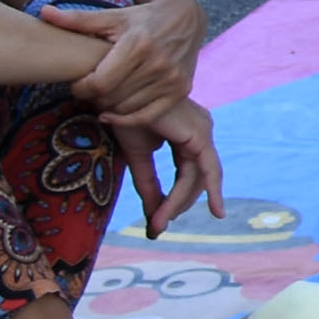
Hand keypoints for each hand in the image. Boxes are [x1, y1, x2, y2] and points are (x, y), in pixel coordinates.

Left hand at [51, 0, 207, 132]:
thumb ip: (77, 19)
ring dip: (108, 106)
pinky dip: (126, 120)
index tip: (77, 81)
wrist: (188, 15)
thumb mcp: (112, 15)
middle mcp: (158, 63)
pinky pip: (147, 116)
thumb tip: (43, 13)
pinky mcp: (181, 90)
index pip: (98, 83)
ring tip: (103, 93)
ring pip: (125, 108)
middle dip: (93, 96)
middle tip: (89, 88)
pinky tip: (112, 113)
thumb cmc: (142, 15)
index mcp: (138, 44)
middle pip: (110, 98)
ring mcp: (172, 79)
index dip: (80, 87)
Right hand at [116, 95, 223, 229]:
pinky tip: (178, 212)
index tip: (158, 225)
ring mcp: (203, 130)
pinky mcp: (199, 134)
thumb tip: (154, 216)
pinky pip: (198, 171)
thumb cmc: (124, 115)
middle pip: (196, 178)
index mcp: (189, 132)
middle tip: (157, 228)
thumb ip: (148, 185)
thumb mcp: (137, 157)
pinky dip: (185, 193)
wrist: (115, 91)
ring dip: (176, 204)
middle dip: (178, 204)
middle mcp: (201, 130)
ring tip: (157, 223)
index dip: (175, 199)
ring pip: (197, 178)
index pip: (189, 172)